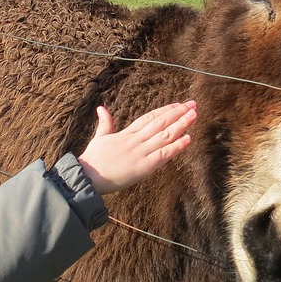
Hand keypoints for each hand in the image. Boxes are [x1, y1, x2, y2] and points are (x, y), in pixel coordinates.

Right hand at [76, 101, 196, 195]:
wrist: (87, 176)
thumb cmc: (92, 159)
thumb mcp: (99, 138)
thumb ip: (104, 123)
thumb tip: (101, 108)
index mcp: (126, 134)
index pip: (149, 118)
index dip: (164, 110)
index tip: (177, 105)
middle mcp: (135, 140)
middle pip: (160, 123)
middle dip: (177, 113)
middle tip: (192, 105)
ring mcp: (140, 152)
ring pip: (165, 135)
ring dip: (181, 125)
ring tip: (194, 115)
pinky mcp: (143, 166)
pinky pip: (163, 154)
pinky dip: (176, 146)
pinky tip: (188, 139)